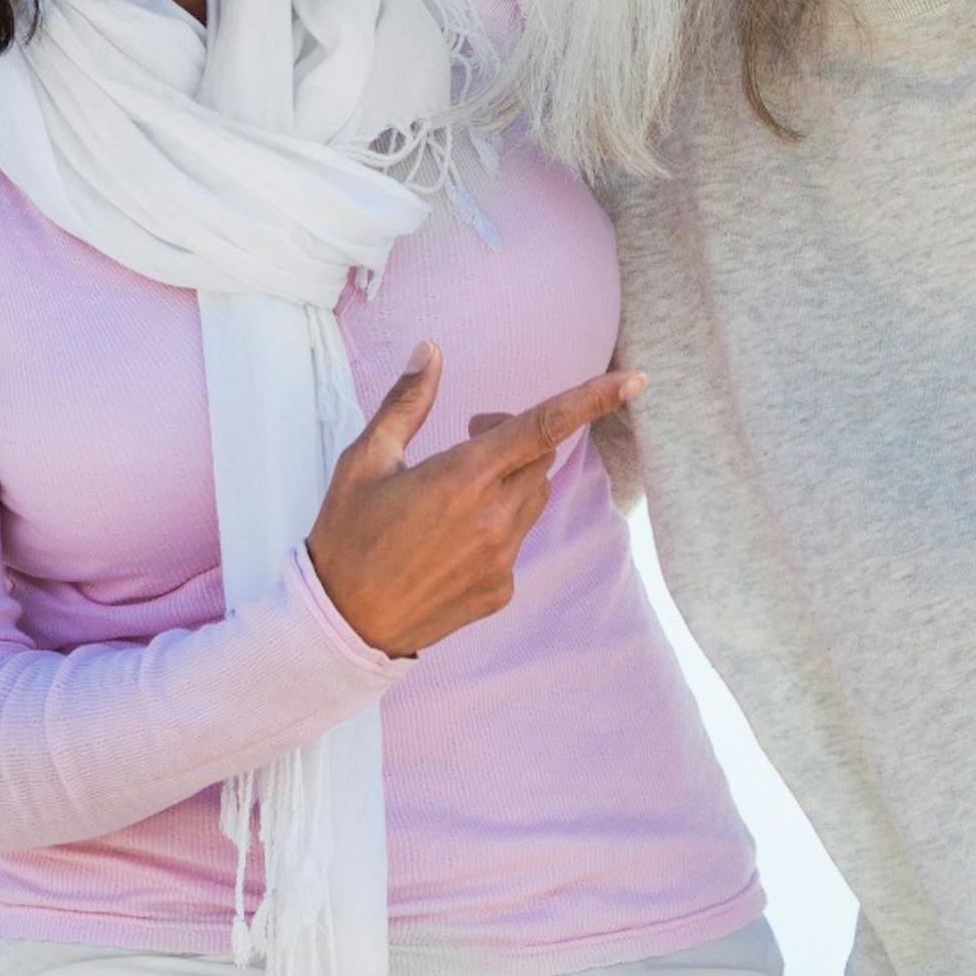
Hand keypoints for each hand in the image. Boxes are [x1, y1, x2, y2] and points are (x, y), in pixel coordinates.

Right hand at [304, 345, 646, 656]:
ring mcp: (502, 560)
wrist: (340, 625)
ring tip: (455, 490)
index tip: (635, 380)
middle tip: (470, 434)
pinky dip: (496, 527)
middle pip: (541, 459)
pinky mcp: (501, 591)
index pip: (543, 427)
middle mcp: (493, 519)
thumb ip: (406, 402)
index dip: (593, 399)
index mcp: (462, 478)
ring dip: (510, 482)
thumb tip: (432, 350)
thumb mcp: (365, 460)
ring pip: (533, 499)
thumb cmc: (346, 535)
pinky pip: (516, 543)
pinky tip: (449, 540)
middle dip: (518, 437)